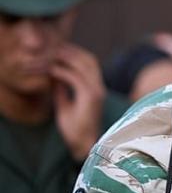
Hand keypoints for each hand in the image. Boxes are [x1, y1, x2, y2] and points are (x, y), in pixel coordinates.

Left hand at [50, 43, 105, 162]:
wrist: (84, 145)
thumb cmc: (75, 129)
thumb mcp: (65, 104)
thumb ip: (62, 89)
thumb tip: (54, 76)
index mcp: (95, 87)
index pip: (89, 62)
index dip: (75, 53)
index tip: (59, 48)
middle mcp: (99, 86)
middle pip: (89, 59)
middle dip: (72, 51)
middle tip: (54, 46)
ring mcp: (97, 91)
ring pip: (85, 65)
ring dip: (68, 57)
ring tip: (52, 54)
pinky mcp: (91, 97)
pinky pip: (76, 78)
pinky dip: (63, 72)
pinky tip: (51, 71)